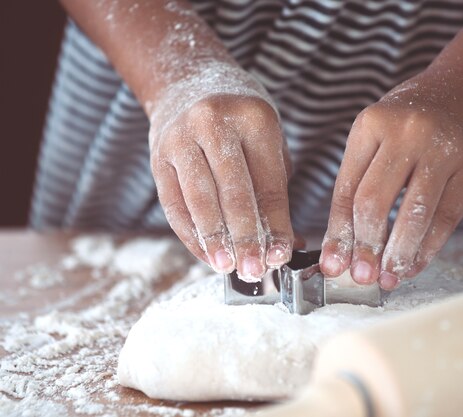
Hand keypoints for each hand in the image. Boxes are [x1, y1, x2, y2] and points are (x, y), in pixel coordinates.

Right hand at [149, 69, 292, 279]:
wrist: (188, 83)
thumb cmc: (240, 119)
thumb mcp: (268, 138)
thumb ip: (276, 189)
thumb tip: (285, 243)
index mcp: (254, 118)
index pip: (268, 182)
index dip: (276, 224)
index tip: (281, 254)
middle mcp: (214, 123)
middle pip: (233, 192)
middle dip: (246, 237)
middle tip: (256, 269)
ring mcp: (180, 138)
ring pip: (199, 200)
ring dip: (215, 240)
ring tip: (228, 267)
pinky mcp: (157, 157)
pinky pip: (174, 204)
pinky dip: (191, 234)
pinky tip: (206, 254)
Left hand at [320, 70, 462, 289]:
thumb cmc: (411, 121)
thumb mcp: (376, 135)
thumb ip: (360, 182)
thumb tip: (344, 246)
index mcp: (370, 124)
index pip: (346, 189)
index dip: (338, 232)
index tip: (332, 264)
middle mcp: (405, 133)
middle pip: (374, 202)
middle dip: (364, 246)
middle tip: (359, 277)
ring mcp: (443, 149)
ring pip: (413, 215)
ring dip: (397, 254)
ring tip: (386, 278)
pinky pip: (446, 218)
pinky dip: (428, 248)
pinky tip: (414, 265)